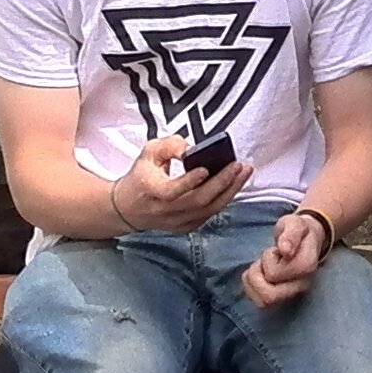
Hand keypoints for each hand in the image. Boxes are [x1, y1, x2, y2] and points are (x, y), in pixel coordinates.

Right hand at [112, 136, 248, 235]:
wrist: (128, 208)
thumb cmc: (141, 177)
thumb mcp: (148, 153)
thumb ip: (170, 146)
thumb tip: (192, 149)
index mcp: (151, 190)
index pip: (172, 191)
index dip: (190, 181)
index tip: (206, 168)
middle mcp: (164, 210)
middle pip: (198, 201)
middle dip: (222, 182)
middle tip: (237, 166)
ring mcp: (176, 221)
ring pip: (208, 209)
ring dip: (230, 191)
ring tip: (243, 173)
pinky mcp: (186, 226)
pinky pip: (210, 214)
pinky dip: (224, 200)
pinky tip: (234, 186)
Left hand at [241, 209, 331, 308]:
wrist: (306, 240)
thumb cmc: (298, 231)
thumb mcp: (294, 223)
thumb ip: (291, 234)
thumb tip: (285, 250)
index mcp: (306, 266)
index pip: (274, 275)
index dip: (268, 259)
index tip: (278, 249)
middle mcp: (300, 285)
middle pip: (269, 297)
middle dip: (257, 275)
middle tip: (264, 261)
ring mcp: (291, 294)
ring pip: (262, 302)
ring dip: (254, 281)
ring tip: (262, 266)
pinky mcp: (281, 298)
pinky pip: (258, 301)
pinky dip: (251, 286)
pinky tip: (259, 272)